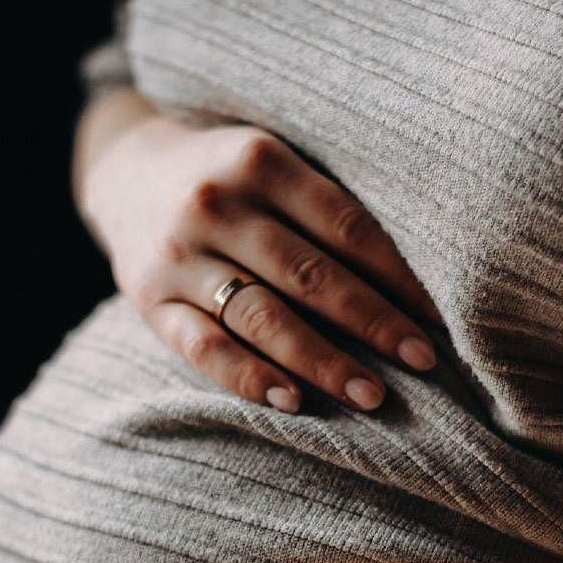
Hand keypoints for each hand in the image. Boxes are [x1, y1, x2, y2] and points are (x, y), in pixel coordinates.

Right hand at [80, 115, 441, 412]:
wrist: (124, 175)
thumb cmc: (230, 178)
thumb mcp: (273, 166)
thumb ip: (327, 209)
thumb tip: (417, 280)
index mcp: (260, 161)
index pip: (345, 227)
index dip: (397, 276)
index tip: (438, 317)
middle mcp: (216, 205)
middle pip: (310, 275)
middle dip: (373, 323)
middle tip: (422, 362)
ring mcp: (179, 257)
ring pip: (261, 317)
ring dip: (322, 361)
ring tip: (372, 395)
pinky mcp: (149, 301)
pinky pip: (203, 347)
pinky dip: (248, 376)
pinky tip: (293, 401)